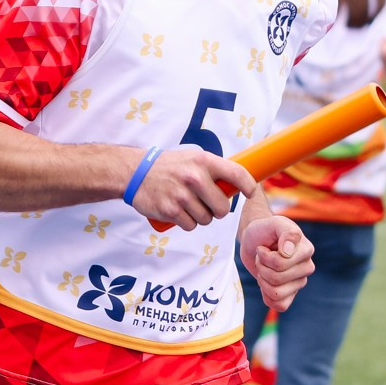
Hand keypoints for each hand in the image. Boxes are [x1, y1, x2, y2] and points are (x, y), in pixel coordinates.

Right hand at [130, 148, 255, 229]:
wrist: (135, 172)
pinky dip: (187, 223)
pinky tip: (179, 212)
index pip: (237, 174)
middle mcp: (195, 177)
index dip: (249, 186)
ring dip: (201, 217)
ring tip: (189, 205)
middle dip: (218, 210)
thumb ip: (213, 169)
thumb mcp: (192, 158)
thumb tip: (240, 182)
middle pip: (223, 208)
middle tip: (209, 204)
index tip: (250, 192)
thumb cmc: (170, 166)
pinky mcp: (170, 210)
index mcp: (204, 161)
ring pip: (206, 219)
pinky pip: (190, 226)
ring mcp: (182, 195)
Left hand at [240, 211, 314, 312]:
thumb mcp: (274, 223)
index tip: (265, 247)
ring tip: (264, 267)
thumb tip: (288, 251)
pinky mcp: (291, 294)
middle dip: (262, 267)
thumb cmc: (265, 230)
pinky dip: (267, 295)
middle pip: (276, 279)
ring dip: (263, 280)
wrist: (255, 240)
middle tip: (262, 257)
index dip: (265, 257)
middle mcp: (306, 267)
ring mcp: (299, 282)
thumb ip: (286, 233)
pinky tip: (266, 282)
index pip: (280, 264)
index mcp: (306, 250)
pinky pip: (280, 306)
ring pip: (276, 293)